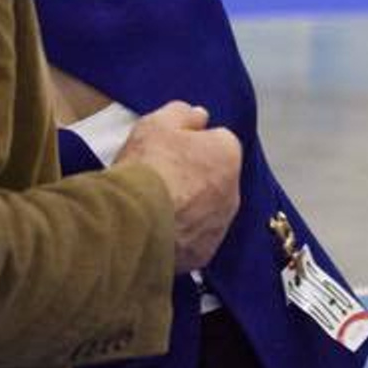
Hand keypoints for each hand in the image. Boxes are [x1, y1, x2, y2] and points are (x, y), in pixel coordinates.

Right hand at [115, 101, 241, 270]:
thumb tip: (200, 115)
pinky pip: (195, 239)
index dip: (193, 145)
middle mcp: (234, 190)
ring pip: (207, 211)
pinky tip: (157, 232)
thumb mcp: (158, 124)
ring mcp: (220, 225)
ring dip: (190, 209)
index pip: (218, 143)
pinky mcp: (204, 253)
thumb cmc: (148, 166)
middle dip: (195, 178)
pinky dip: (181, 236)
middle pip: (215, 178)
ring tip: (156, 209)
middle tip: (161, 179)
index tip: (170, 151)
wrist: (133, 222)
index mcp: (228, 154)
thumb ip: (183, 114)